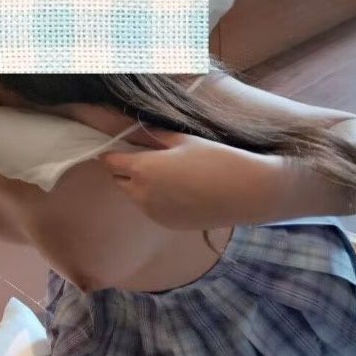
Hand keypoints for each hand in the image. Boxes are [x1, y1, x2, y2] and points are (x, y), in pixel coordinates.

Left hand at [101, 129, 280, 228]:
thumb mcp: (183, 140)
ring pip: (134, 196)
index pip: (110, 161)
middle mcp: (141, 194)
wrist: (245, 193)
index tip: (119, 147)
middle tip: (145, 158)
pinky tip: (178, 190)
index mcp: (143, 169)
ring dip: (140, 185)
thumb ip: (154, 136)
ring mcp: (153, 212)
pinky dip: (155, 199)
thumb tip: (136, 131)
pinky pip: (150, 208)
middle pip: (119, 180)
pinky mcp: (166, 224)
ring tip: (166, 174)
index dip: (112, 153)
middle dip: (125, 170)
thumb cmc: (216, 159)